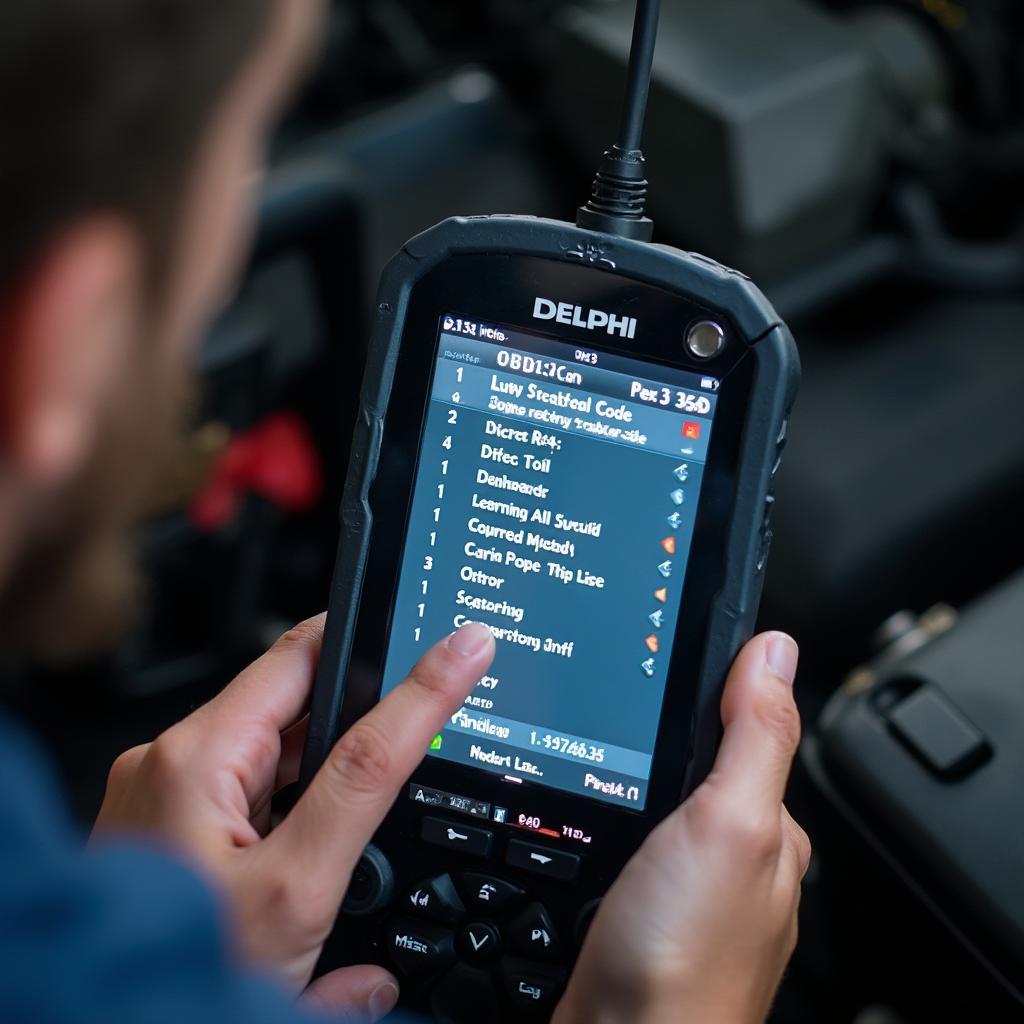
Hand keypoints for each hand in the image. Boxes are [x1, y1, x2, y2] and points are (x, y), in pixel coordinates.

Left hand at [94, 616, 495, 1020]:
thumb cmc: (162, 975)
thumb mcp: (292, 892)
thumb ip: (367, 814)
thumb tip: (433, 739)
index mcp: (196, 757)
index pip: (311, 664)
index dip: (392, 652)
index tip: (461, 645)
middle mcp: (172, 760)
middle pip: (294, 701)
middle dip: (354, 714)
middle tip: (418, 712)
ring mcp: (168, 791)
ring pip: (275, 746)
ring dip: (322, 759)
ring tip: (343, 813)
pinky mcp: (172, 822)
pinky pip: (249, 781)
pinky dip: (291, 793)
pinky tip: (307, 839)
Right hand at [554, 632, 809, 1023]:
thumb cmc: (684, 961)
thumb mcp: (733, 824)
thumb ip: (755, 737)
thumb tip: (774, 651)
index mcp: (767, 830)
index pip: (748, 729)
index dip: (714, 683)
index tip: (669, 644)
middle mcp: (729, 860)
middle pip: (696, 767)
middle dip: (660, 732)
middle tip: (615, 687)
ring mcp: (678, 888)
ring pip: (653, 805)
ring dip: (624, 774)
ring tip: (588, 735)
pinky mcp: (631, 910)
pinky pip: (623, 841)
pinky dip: (602, 815)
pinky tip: (577, 810)